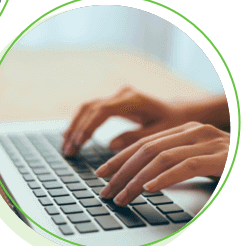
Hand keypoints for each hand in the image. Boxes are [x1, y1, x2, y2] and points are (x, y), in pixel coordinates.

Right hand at [62, 86, 186, 155]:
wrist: (180, 111)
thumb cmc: (174, 123)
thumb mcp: (160, 134)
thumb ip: (136, 138)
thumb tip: (110, 145)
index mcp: (133, 99)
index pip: (103, 109)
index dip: (88, 126)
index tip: (78, 142)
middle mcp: (122, 94)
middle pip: (90, 107)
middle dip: (76, 129)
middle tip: (68, 150)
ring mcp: (116, 97)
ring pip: (87, 107)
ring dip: (75, 126)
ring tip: (66, 146)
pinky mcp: (113, 103)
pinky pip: (92, 110)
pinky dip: (81, 122)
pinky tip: (73, 136)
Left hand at [95, 122, 229, 205]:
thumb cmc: (227, 167)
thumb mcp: (200, 166)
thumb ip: (174, 168)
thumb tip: (141, 182)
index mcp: (186, 131)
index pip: (144, 144)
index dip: (120, 159)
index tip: (101, 175)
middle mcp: (195, 131)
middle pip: (147, 149)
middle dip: (121, 170)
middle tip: (104, 190)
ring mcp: (208, 141)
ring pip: (161, 157)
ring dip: (136, 179)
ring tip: (121, 196)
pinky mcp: (220, 156)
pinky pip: (186, 165)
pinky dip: (164, 177)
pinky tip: (148, 189)